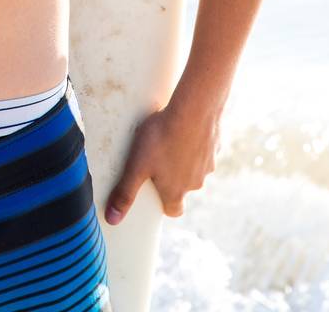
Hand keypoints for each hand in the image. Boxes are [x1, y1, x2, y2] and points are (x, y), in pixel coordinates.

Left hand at [103, 95, 222, 224]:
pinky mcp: (215, 146)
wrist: (194, 110)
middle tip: (159, 161)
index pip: (173, 210)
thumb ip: (125, 192)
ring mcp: (208, 165)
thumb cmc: (162, 137)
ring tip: (170, 140)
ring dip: (185, 159)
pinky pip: (205, 149)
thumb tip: (112, 219)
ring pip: (195, 168)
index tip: (156, 194)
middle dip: (173, 179)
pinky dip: (196, 143)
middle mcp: (195, 183)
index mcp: (176, 191)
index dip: (164, 204)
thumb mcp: (137, 165)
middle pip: (184, 188)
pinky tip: (186, 127)